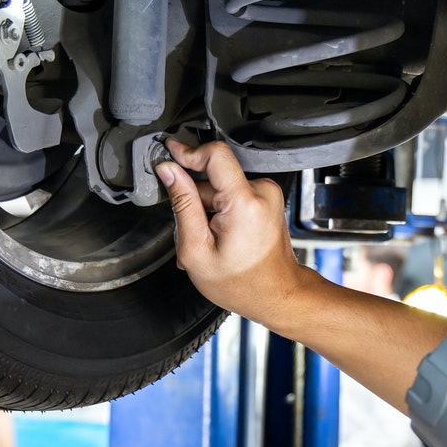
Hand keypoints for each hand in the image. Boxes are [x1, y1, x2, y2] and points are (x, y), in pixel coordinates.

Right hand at [156, 138, 311, 324]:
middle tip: (193, 232)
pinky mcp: (267, 198)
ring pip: (221, 187)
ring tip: (209, 241)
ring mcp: (267, 194)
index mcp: (245, 203)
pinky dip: (220, 212)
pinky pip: (233, 193)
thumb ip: (182, 204)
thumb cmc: (242, 284)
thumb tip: (169, 171)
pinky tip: (221, 236)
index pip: (216, 154)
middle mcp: (262, 192)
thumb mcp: (197, 250)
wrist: (276, 294)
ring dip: (207, 210)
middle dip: (195, 200)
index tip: (171, 152)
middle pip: (213, 176)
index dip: (188, 153)